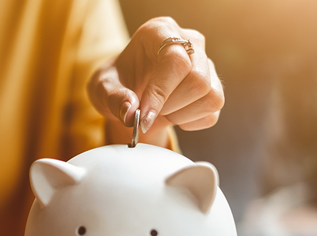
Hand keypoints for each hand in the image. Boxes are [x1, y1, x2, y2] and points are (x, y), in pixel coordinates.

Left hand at [88, 17, 223, 146]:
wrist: (130, 94)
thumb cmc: (117, 83)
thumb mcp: (102, 89)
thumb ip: (112, 98)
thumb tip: (130, 112)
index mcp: (159, 31)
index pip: (175, 59)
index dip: (161, 91)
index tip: (143, 115)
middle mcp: (189, 41)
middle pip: (198, 79)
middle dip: (170, 105)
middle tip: (147, 111)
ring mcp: (206, 63)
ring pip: (211, 96)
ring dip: (180, 114)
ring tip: (160, 111)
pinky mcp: (214, 86)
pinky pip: (212, 112)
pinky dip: (190, 122)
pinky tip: (173, 115)